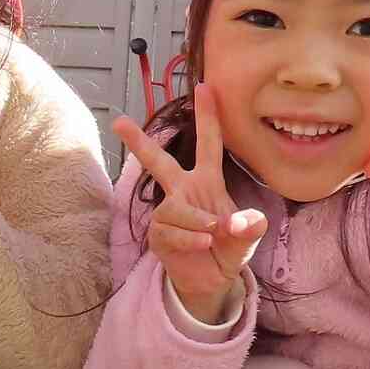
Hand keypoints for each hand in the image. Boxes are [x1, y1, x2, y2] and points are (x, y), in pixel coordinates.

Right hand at [112, 79, 267, 317]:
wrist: (212, 281)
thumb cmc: (229, 249)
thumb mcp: (249, 238)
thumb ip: (250, 228)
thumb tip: (238, 222)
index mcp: (208, 182)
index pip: (209, 144)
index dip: (208, 116)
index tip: (205, 87)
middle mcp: (184, 191)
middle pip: (160, 162)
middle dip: (139, 142)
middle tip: (118, 121)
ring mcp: (169, 212)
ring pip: (174, 207)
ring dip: (195, 220)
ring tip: (211, 236)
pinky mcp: (159, 234)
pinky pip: (170, 230)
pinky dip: (188, 238)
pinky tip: (202, 244)